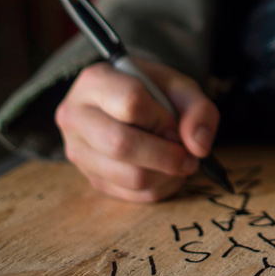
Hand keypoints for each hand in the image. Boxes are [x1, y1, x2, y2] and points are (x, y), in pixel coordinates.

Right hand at [55, 58, 219, 201]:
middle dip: (167, 155)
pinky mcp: (89, 178)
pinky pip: (131, 194)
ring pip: (129, 176)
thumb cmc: (154, 91)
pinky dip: (160, 188)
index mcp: (94, 81)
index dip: (162, 119)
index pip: (130, 102)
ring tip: (179, 161)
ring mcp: (78, 150)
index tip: (176, 125)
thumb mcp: (180, 86)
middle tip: (189, 155)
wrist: (130, 101)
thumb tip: (198, 146)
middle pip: (122, 145)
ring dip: (167, 174)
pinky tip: (167, 172)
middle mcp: (75, 116)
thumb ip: (198, 109)